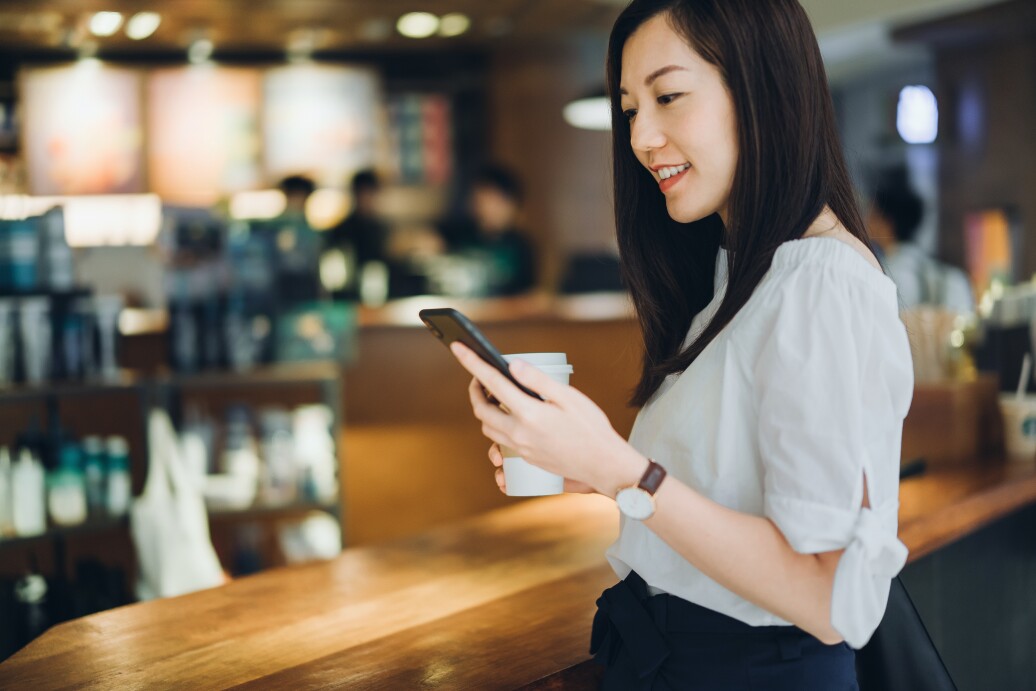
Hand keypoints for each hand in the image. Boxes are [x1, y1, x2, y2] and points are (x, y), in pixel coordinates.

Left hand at [451, 342, 641, 494]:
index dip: (472, 363)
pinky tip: (510, 418)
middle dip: (475, 391)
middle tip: (480, 376)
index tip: (458, 347)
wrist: (603, 464)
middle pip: (481, 410)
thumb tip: (513, 365)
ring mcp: (520, 449)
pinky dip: (497, 427)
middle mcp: (519, 433)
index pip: (492, 383)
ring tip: (495, 395)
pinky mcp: (526, 458)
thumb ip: (538, 380)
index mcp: (529, 413)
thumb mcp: (568, 397)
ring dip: (485, 410)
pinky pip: (500, 442)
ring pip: (488, 428)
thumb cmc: (591, 428)